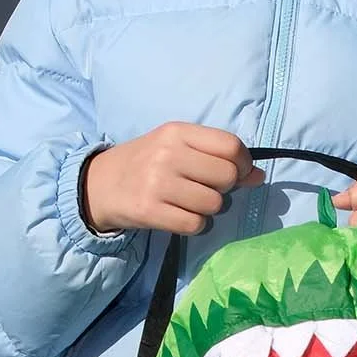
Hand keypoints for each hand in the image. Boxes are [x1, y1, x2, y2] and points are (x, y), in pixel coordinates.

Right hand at [81, 123, 259, 235]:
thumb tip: (258, 176)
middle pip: (227, 177)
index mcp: (177, 132)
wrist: (99, 184)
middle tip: (207, 189)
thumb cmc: (146, 163)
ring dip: (209, 209)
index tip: (237, 172)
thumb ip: (217, 157)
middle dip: (225, 188)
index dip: (243, 163)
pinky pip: (195, 224)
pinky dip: (194, 224)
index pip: (230, 145)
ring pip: (213, 204)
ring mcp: (157, 183)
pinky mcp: (149, 210)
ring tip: (190, 202)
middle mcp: (168, 154)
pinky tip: (180, 215)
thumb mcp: (177, 148)